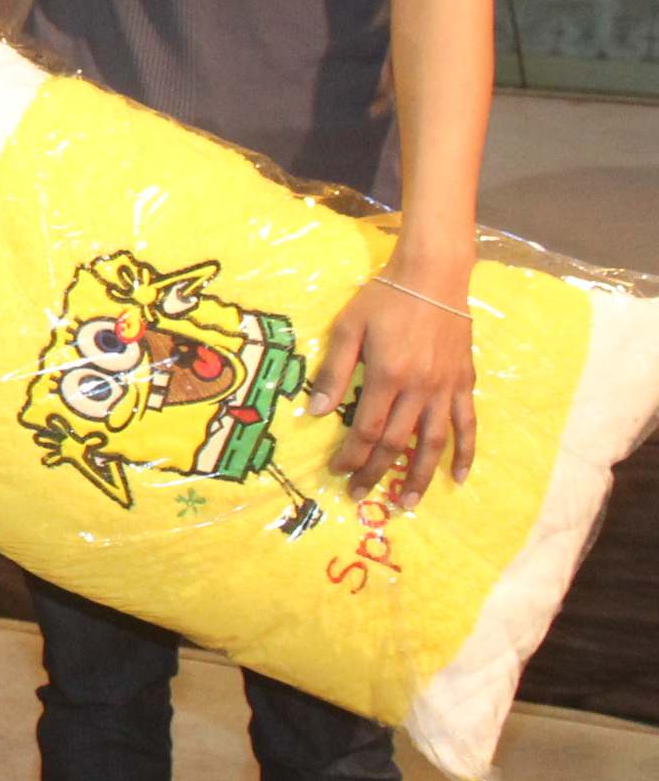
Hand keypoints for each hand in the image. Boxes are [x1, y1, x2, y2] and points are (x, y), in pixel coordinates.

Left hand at [314, 244, 479, 504]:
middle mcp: (419, 389)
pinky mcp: (464, 383)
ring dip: (421, 476)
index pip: (367, 428)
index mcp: (388, 376)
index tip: (339, 472)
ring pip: (434, 443)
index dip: (352, 455)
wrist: (433, 277)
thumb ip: (333, 371)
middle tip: (362, 495)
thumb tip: (314, 411)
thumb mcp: (348, 328)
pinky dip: (465, 452)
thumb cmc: (384, 299)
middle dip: (377, 472)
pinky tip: (459, 476)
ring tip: (410, 503)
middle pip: (396, 442)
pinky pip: (467, 425)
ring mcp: (445, 389)